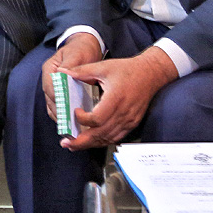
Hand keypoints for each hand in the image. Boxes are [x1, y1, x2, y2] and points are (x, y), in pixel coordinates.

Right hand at [41, 32, 102, 120]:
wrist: (85, 48)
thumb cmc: (81, 50)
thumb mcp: (77, 54)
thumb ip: (70, 65)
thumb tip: (63, 74)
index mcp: (50, 69)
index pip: (50, 87)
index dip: (57, 98)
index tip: (66, 108)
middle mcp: (49, 79)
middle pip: (50, 99)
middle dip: (59, 111)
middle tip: (70, 122)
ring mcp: (53, 87)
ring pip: (52, 105)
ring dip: (61, 116)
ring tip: (71, 127)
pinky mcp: (60, 94)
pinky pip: (58, 107)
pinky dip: (64, 116)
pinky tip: (72, 123)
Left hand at [60, 47, 178, 150]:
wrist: (150, 74)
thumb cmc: (127, 69)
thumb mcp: (102, 66)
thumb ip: (81, 71)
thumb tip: (63, 72)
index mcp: (115, 99)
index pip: (97, 119)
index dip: (83, 119)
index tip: (75, 111)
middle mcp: (124, 113)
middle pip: (101, 134)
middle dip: (82, 142)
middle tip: (66, 143)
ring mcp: (129, 120)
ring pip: (108, 138)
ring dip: (91, 144)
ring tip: (75, 145)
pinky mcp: (132, 123)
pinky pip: (116, 137)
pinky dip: (103, 140)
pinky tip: (92, 141)